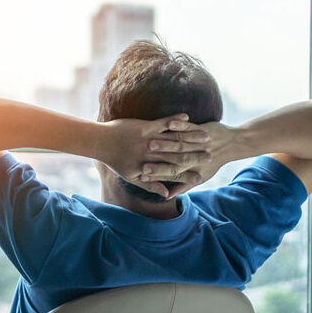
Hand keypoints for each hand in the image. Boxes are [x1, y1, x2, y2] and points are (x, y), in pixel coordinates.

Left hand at [96, 114, 211, 196]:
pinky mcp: (144, 127)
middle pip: (177, 157)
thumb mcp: (132, 177)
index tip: (202, 176)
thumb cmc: (116, 160)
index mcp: (149, 169)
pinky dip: (175, 120)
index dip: (188, 175)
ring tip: (206, 137)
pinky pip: (163, 124)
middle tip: (211, 155)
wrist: (100, 142)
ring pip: (173, 140)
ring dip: (191, 138)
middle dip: (195, 157)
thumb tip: (166, 195)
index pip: (172, 174)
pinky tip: (187, 117)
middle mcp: (150, 156)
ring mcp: (148, 141)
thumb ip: (151, 186)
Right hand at [142, 120, 237, 197]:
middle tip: (142, 163)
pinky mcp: (202, 129)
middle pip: (173, 160)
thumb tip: (167, 196)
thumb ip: (182, 186)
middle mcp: (196, 157)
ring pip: (180, 143)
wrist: (232, 144)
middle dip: (157, 161)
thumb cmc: (212, 162)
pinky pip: (189, 126)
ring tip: (150, 143)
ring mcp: (199, 143)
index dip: (157, 175)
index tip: (142, 176)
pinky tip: (169, 123)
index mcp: (193, 170)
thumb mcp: (199, 176)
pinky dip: (179, 124)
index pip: (172, 174)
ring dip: (165, 143)